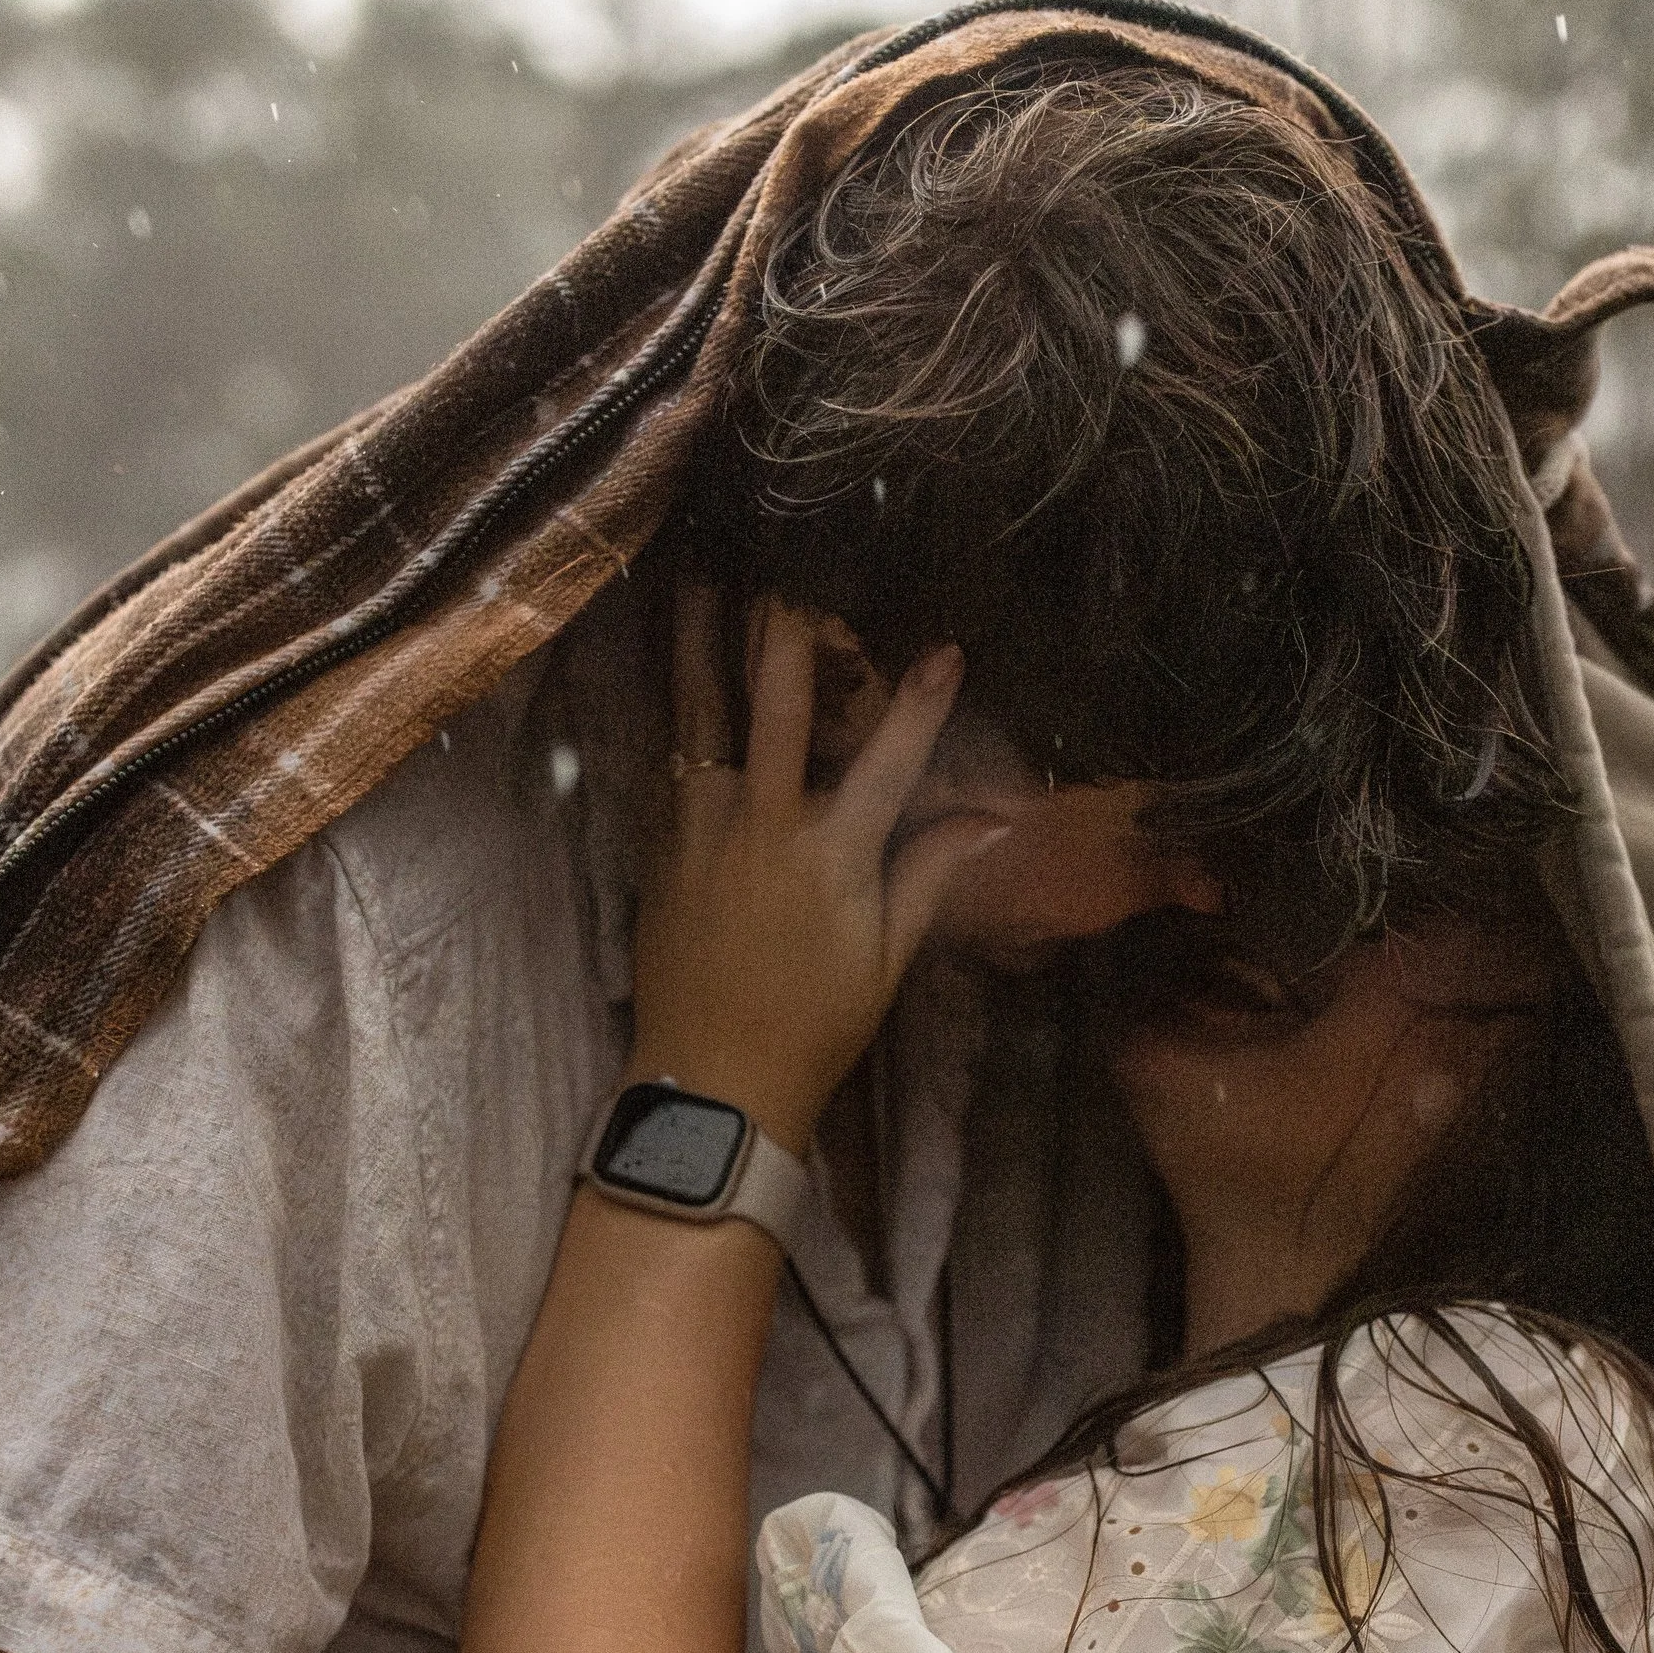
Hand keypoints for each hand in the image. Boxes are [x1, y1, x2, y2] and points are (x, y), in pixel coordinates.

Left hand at [628, 592, 1002, 1148]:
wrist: (710, 1080)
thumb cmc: (812, 1027)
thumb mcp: (887, 959)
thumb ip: (930, 876)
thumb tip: (991, 819)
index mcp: (833, 857)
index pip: (892, 760)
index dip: (922, 703)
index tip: (946, 647)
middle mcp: (765, 827)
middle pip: (780, 709)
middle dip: (787, 636)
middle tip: (786, 572)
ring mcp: (704, 830)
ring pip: (706, 718)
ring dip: (707, 647)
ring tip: (701, 582)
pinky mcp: (662, 847)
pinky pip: (675, 761)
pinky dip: (679, 709)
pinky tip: (675, 666)